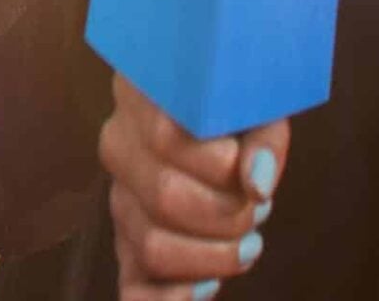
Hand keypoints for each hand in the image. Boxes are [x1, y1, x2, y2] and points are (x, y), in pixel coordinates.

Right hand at [102, 73, 287, 298]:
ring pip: (152, 246)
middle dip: (227, 215)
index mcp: (140, 97)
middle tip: (258, 210)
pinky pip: (133, 285)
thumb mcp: (257, 105)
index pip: (167, 137)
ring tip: (247, 243)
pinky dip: (168, 298)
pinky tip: (206, 289)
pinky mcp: (127, 241)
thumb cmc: (238, 110)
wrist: (220, 123)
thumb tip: (256, 186)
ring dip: (213, 256)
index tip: (248, 166)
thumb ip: (262, 138)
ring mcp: (118, 197)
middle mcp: (117, 145)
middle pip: (165, 197)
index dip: (220, 164)